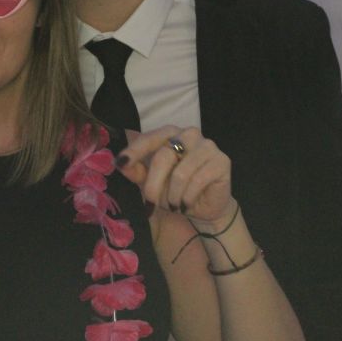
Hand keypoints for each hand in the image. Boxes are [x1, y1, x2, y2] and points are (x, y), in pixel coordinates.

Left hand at [118, 125, 233, 228]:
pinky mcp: (221, 161)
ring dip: (173, 195)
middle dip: (153, 185)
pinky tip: (186, 204)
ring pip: (181, 173)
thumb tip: (119, 163)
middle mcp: (189, 134)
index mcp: (170, 133)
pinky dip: (188, 197)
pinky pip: (198, 180)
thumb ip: (137, 171)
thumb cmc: (176, 190)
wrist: (203, 207)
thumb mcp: (151, 181)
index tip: (120, 163)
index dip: (135, 151)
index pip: (150, 138)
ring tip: (174, 205)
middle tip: (150, 203)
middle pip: (163, 157)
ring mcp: (207, 146)